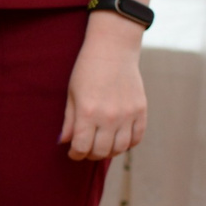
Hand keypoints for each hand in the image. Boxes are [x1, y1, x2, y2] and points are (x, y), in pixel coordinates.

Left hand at [62, 14, 148, 161]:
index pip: (82, 147)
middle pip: (101, 151)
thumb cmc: (87, 70)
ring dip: (109, 152)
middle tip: (87, 150)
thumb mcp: (72, 94)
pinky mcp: (141, 110)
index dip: (76, 154)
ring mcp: (127, 114)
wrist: (113, 50)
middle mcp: (109, 117)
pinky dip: (128, 144)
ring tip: (102, 146)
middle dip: (91, 155)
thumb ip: (69, 121)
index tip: (73, 152)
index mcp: (88, 112)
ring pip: (120, 148)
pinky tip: (119, 140)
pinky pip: (137, 138)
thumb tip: (64, 142)